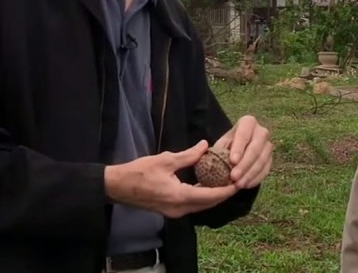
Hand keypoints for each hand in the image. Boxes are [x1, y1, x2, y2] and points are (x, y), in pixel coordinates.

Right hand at [104, 140, 238, 217]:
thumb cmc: (139, 172)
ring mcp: (175, 212)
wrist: (117, 187)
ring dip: (213, 196)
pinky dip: (202, 196)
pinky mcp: (171, 211)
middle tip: (237, 180)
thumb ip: (188, 155)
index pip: (211, 196)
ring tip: (226, 182)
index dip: (227, 190)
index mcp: (180, 196)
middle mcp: (180, 209)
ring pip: (201, 206)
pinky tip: (207, 185)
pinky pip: (192, 205)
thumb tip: (206, 145)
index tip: (240, 182)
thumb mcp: (165, 160)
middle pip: (209, 204)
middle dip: (224, 194)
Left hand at [213, 115, 272, 188]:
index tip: (232, 161)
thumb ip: (219, 149)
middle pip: (256, 147)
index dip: (239, 147)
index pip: (244, 133)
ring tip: (238, 184)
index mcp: (248, 122)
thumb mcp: (221, 144)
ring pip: (262, 160)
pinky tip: (246, 185)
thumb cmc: (227, 146)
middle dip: (245, 164)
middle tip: (234, 177)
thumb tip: (212, 153)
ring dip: (250, 174)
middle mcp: (261, 131)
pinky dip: (256, 179)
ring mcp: (268, 145)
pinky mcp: (271, 159)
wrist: (238, 152)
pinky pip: (266, 169)